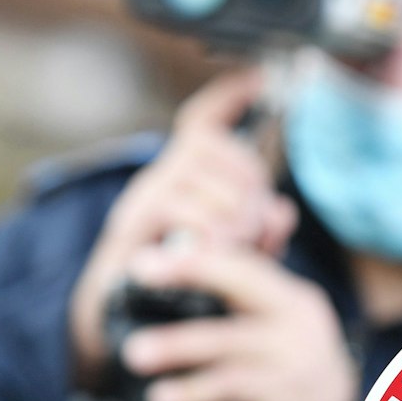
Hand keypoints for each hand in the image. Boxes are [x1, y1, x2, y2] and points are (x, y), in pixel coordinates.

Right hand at [68, 68, 296, 386]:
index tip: (257, 78)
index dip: (227, 97)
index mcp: (184, 178)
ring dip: (230, 208)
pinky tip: (214, 251)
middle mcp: (159, 178)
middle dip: (246, 178)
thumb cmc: (176, 287)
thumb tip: (283, 212)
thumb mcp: (231, 259)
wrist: (118, 322)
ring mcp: (141, 199)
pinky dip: (205, 227)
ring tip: (238, 244)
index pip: (201, 121)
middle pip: (211, 144)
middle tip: (256, 223)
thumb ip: (259, 235)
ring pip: (198, 175)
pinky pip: (175, 206)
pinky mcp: (130, 225)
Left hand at [117, 243, 356, 400]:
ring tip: (133, 353)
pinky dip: (193, 392)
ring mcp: (298, 357)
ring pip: (228, 341)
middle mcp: (300, 318)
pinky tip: (161, 399)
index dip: (196, 252)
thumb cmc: (290, 381)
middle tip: (137, 268)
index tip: (146, 254)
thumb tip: (176, 265)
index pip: (242, 260)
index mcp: (291, 297)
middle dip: (190, 269)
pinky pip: (232, 388)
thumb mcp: (272, 337)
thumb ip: (238, 306)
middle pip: (242, 280)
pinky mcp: (291, 399)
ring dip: (177, 344)